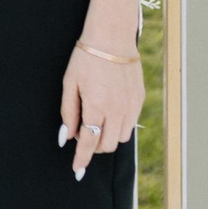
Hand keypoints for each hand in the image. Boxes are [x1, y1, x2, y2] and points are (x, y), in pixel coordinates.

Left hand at [59, 37, 143, 179]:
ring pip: (120, 138)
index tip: (77, 170)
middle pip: (106, 145)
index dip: (82, 159)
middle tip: (83, 134)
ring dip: (107, 137)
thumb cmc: (86, 58)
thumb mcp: (69, 84)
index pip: (89, 143)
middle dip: (94, 147)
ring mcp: (131, 106)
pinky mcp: (139, 100)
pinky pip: (130, 124)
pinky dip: (119, 126)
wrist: (112, 38)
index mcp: (97, 106)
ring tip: (97, 122)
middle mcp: (117, 110)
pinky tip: (109, 113)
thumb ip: (68, 113)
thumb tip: (67, 137)